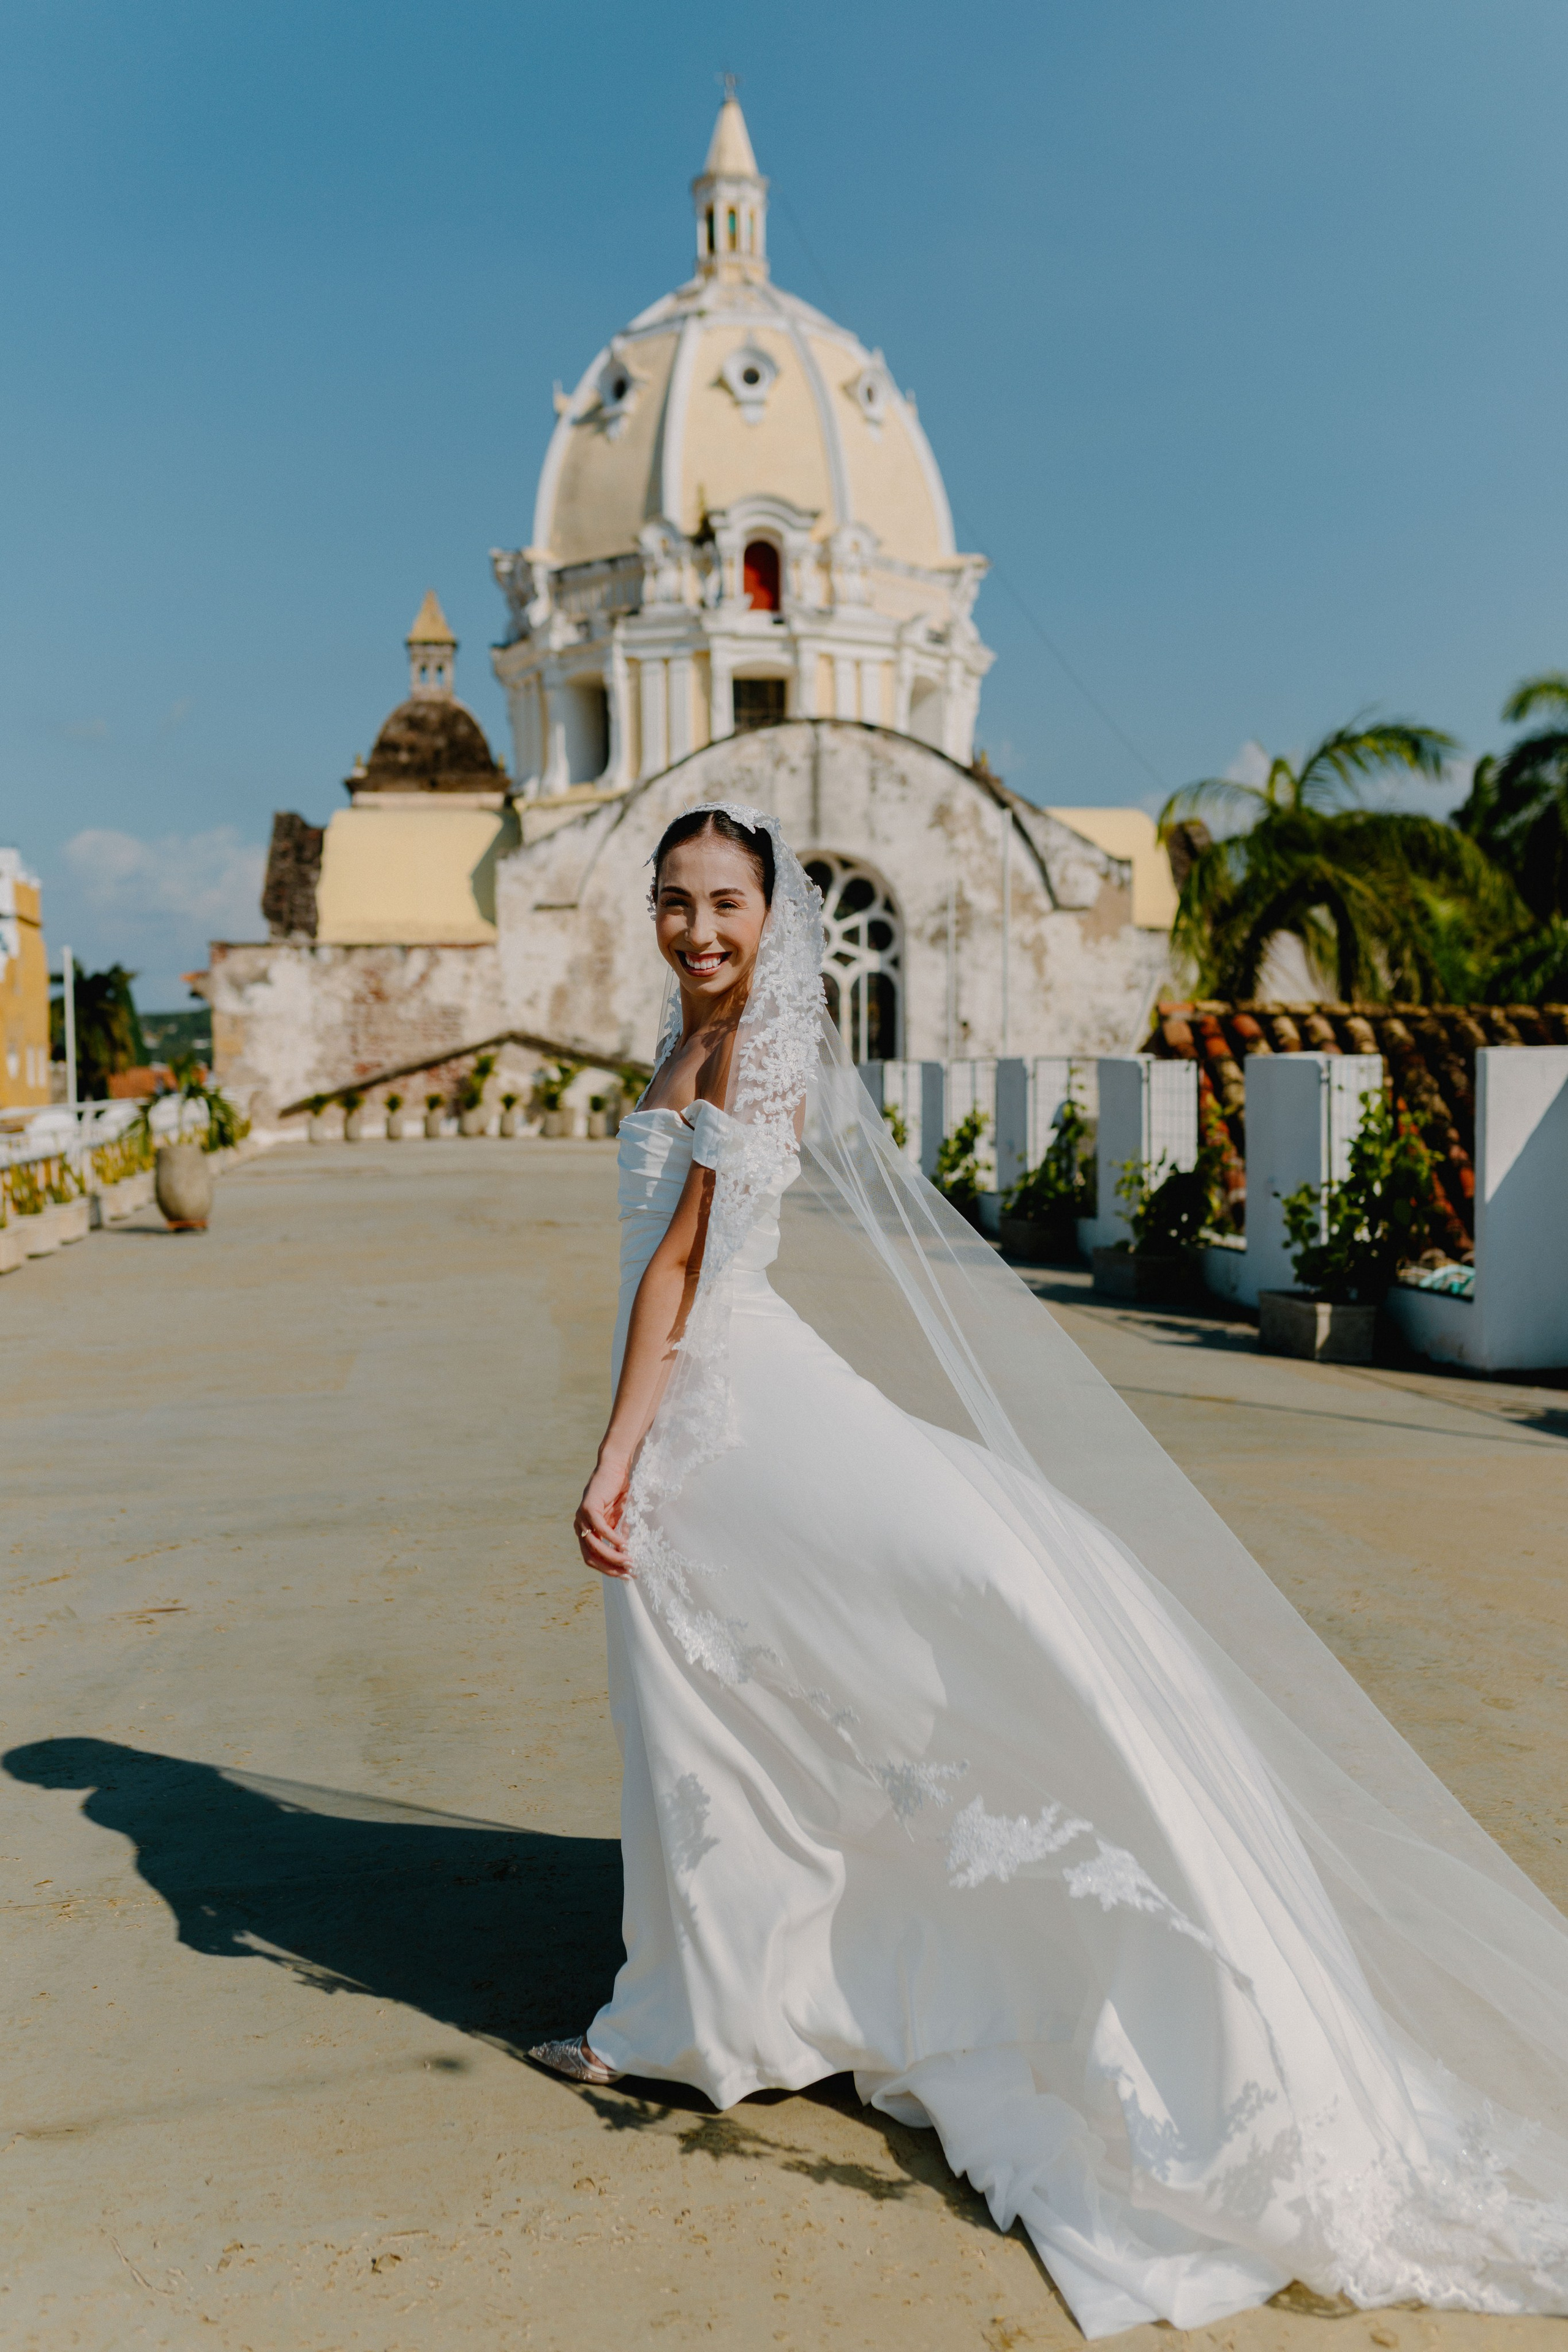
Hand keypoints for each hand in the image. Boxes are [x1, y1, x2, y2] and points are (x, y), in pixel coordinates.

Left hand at [575, 1456, 631, 1578]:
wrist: (615, 1468)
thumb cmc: (619, 1493)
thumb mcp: (620, 1520)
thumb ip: (620, 1537)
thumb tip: (628, 1556)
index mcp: (586, 1531)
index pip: (593, 1559)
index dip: (608, 1570)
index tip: (627, 1575)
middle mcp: (580, 1527)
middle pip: (591, 1557)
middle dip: (610, 1568)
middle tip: (629, 1573)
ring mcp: (581, 1518)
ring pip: (594, 1545)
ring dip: (613, 1556)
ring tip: (629, 1561)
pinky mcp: (588, 1508)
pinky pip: (600, 1529)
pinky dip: (612, 1539)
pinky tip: (624, 1544)